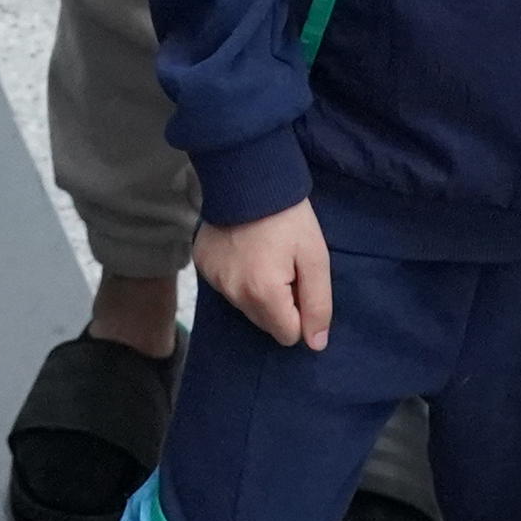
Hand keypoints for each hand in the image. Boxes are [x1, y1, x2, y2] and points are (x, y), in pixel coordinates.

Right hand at [194, 199, 330, 348]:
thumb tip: (315, 344)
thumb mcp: (315, 257)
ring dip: (257, 291)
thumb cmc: (289, 218)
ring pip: (245, 306)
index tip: (300, 281)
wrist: (247, 176)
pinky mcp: (202, 266)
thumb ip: (318, 304)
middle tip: (285, 266)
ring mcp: (213, 281)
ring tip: (264, 255)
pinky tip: (244, 251)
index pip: (288, 334)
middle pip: (265, 323)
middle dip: (279, 303)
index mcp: (264, 295)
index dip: (300, 312)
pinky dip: (237, 276)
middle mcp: (234, 294)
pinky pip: (227, 287)